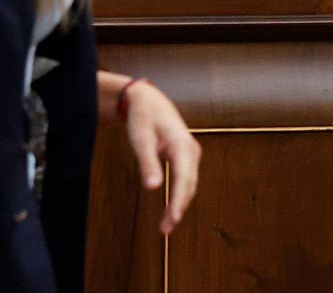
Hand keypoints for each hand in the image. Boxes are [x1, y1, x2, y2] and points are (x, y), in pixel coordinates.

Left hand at [123, 82, 201, 233]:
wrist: (149, 101)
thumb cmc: (144, 118)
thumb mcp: (141, 139)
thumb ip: (147, 163)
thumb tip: (153, 188)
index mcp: (181, 145)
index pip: (183, 178)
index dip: (178, 201)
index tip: (172, 219)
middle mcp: (191, 150)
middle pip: (188, 185)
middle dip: (178, 208)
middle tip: (165, 229)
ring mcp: (191, 154)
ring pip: (189, 185)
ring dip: (179, 205)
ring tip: (165, 225)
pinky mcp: (186, 157)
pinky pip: (186, 181)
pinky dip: (179, 196)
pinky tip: (170, 210)